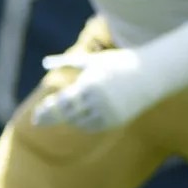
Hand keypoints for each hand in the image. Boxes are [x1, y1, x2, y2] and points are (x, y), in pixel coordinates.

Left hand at [31, 45, 150, 132]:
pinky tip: (78, 119)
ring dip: (69, 119)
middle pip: (67, 115)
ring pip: (79, 122)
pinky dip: (83, 123)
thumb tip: (45, 62)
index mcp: (89, 86)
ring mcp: (108, 112)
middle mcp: (97, 101)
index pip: (62, 103)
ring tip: (61, 115)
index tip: (36, 115)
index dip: (47, 110)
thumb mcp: (92, 61)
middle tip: (38, 120)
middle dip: (52, 117)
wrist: (151, 74)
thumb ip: (67, 62)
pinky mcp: (116, 120)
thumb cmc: (119, 63)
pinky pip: (93, 126)